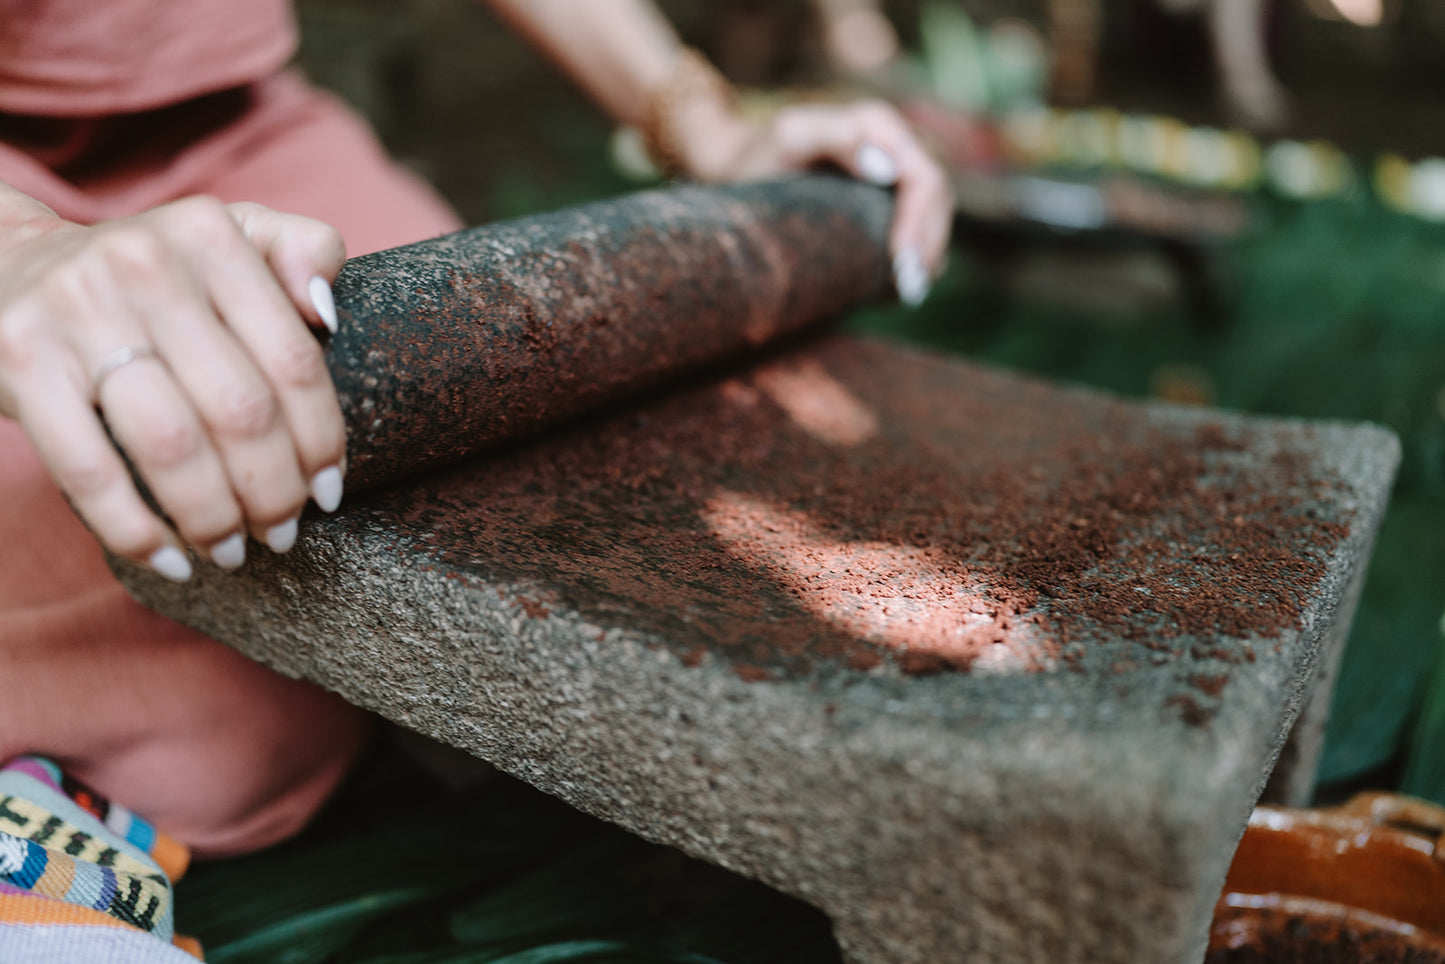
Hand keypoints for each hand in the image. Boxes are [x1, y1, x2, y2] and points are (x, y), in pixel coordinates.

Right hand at [0, 194, 347, 580]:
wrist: (7, 265)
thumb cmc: (149, 276)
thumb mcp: (226, 239)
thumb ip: (298, 251)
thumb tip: (326, 314)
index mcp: (210, 236)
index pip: (293, 360)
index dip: (322, 439)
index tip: (329, 490)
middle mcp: (144, 264)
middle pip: (240, 410)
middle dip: (273, 491)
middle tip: (283, 530)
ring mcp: (76, 311)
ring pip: (172, 445)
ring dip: (213, 517)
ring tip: (232, 549)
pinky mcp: (19, 360)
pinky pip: (88, 469)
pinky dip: (135, 529)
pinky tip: (170, 558)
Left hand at [679, 100, 952, 306]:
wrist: (737, 168)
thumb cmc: (759, 152)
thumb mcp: (791, 137)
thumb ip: (837, 137)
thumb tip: (885, 166)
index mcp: (879, 126)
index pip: (924, 178)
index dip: (921, 223)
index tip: (903, 262)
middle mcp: (894, 149)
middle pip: (937, 202)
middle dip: (929, 247)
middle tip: (907, 290)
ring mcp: (893, 178)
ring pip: (934, 220)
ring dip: (928, 258)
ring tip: (907, 293)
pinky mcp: (885, 205)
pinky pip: (917, 234)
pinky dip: (915, 262)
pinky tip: (896, 289)